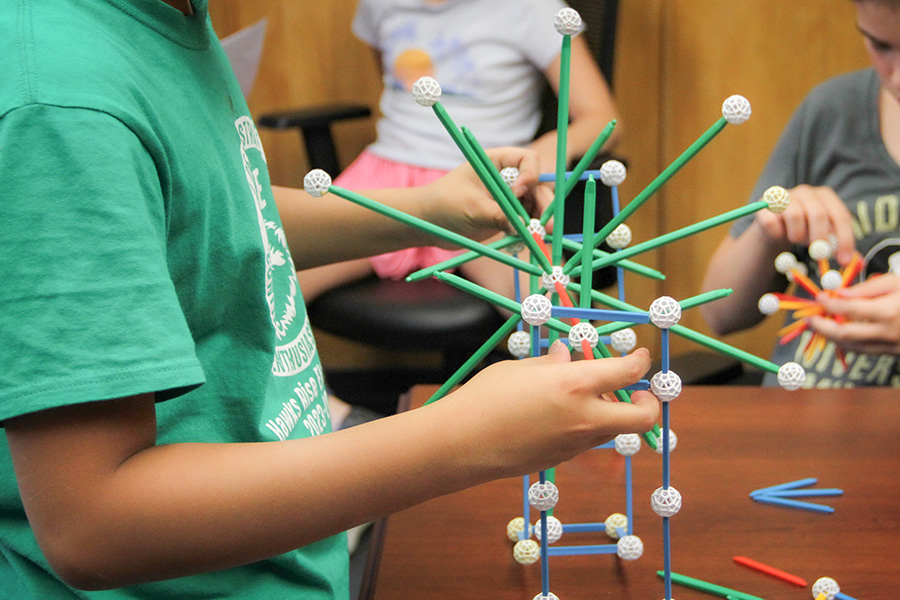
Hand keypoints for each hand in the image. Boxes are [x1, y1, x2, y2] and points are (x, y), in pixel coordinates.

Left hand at [424, 147, 551, 245]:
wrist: (428, 224)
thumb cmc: (443, 205)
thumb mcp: (471, 208)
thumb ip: (498, 215)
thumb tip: (523, 227)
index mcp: (496, 162)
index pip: (527, 160)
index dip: (530, 175)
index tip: (518, 193)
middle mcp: (506, 178)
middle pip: (536, 185)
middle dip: (544, 203)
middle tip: (547, 225)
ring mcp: (508, 198)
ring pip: (535, 205)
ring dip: (541, 219)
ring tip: (543, 235)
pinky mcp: (506, 216)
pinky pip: (526, 221)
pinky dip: (531, 230)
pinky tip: (532, 240)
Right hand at [441, 343, 658, 478]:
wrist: (463, 443)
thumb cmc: (487, 397)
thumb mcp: (520, 369)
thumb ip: (552, 363)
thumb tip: (567, 355)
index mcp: (574, 385)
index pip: (627, 372)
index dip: (640, 362)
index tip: (640, 356)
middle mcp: (584, 417)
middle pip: (642, 417)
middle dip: (649, 403)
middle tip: (640, 393)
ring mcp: (576, 443)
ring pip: (615, 430)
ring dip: (613, 414)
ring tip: (588, 398)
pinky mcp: (563, 459)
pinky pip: (588, 441)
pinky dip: (587, 426)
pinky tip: (559, 416)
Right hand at [754, 184, 855, 264]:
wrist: (775, 225)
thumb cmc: (804, 229)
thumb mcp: (823, 234)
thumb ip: (836, 244)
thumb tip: (850, 260)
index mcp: (826, 196)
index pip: (840, 216)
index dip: (844, 239)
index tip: (843, 260)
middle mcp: (806, 191)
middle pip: (818, 214)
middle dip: (820, 238)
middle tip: (819, 255)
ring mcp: (785, 195)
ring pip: (795, 216)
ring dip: (796, 235)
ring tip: (795, 238)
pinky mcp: (764, 203)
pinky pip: (773, 222)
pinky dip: (777, 233)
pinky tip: (779, 233)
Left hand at [810, 274, 899, 354]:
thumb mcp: (894, 283)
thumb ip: (866, 288)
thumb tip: (839, 293)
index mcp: (888, 312)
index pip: (849, 309)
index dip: (829, 304)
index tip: (819, 298)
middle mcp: (887, 332)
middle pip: (844, 334)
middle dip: (821, 327)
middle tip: (809, 318)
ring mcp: (889, 346)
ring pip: (850, 346)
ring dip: (830, 336)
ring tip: (818, 326)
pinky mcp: (891, 353)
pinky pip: (862, 350)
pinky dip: (845, 342)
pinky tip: (837, 333)